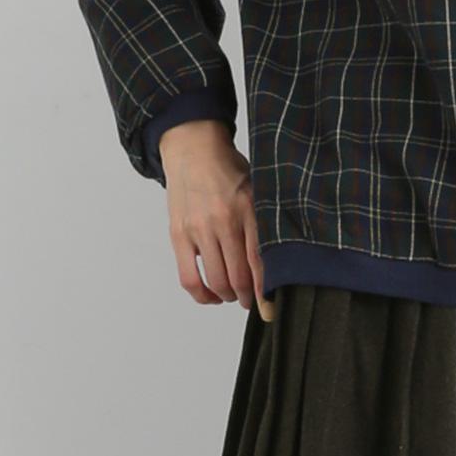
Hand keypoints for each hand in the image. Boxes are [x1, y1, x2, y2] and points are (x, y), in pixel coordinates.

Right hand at [159, 120, 275, 321]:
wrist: (194, 150)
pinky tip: (211, 296)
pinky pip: (189, 278)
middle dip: (248, 297)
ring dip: (227, 296)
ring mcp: (200, 229)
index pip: (261, 260)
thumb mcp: (257, 188)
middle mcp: (224, 221)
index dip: (266, 290)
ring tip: (233, 295)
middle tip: (252, 301)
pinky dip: (202, 295)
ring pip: (216, 280)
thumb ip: (265, 221)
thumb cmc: (229, 170)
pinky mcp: (179, 235)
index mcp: (249, 209)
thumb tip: (276, 260)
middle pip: (239, 276)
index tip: (272, 305)